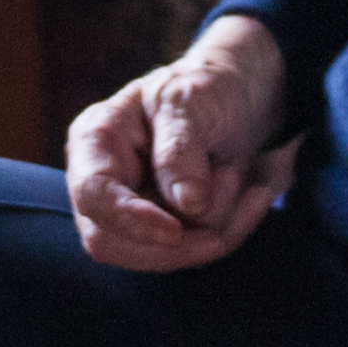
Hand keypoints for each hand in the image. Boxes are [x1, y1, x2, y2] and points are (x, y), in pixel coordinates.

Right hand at [65, 16, 295, 271]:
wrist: (243, 101)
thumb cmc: (208, 90)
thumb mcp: (194, 102)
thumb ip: (182, 149)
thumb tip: (186, 207)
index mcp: (95, 140)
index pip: (93, 195)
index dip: (129, 220)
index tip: (175, 232)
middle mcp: (103, 183)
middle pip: (112, 242)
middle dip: (178, 234)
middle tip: (231, 183)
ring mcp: (130, 214)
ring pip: (157, 256)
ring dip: (212, 227)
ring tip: (237, 174)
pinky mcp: (164, 234)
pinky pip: (192, 255)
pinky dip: (230, 231)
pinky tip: (254, 197)